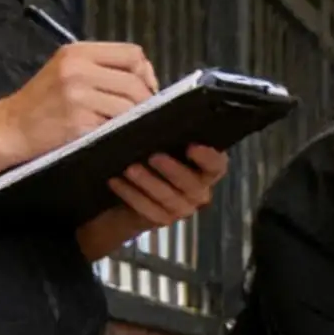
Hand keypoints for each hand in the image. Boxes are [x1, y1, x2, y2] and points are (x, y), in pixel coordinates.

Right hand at [0, 41, 157, 161]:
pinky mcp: (79, 122)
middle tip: (141, 113)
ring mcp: (78, 96)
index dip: (145, 72)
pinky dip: (120, 131)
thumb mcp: (68, 70)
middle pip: (135, 81)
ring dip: (135, 118)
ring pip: (130, 106)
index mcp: (78, 52)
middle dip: (145, 100)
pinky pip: (116, 126)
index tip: (144, 88)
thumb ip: (103, 67)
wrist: (11, 127)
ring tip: (125, 124)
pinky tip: (111, 134)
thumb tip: (147, 77)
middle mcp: (77, 69)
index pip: (132, 53)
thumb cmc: (43, 101)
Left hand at [107, 144, 227, 227]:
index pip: (217, 164)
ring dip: (148, 183)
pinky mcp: (161, 219)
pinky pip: (149, 211)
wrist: (128, 191)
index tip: (192, 146)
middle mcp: (199, 190)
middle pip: (192, 184)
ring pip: (170, 199)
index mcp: (205, 168)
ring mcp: (182, 208)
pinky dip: (132, 195)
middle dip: (173, 170)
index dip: (208, 157)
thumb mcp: (159, 143)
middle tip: (153, 156)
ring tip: (129, 168)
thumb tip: (155, 115)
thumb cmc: (150, 158)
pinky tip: (116, 181)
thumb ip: (166, 134)